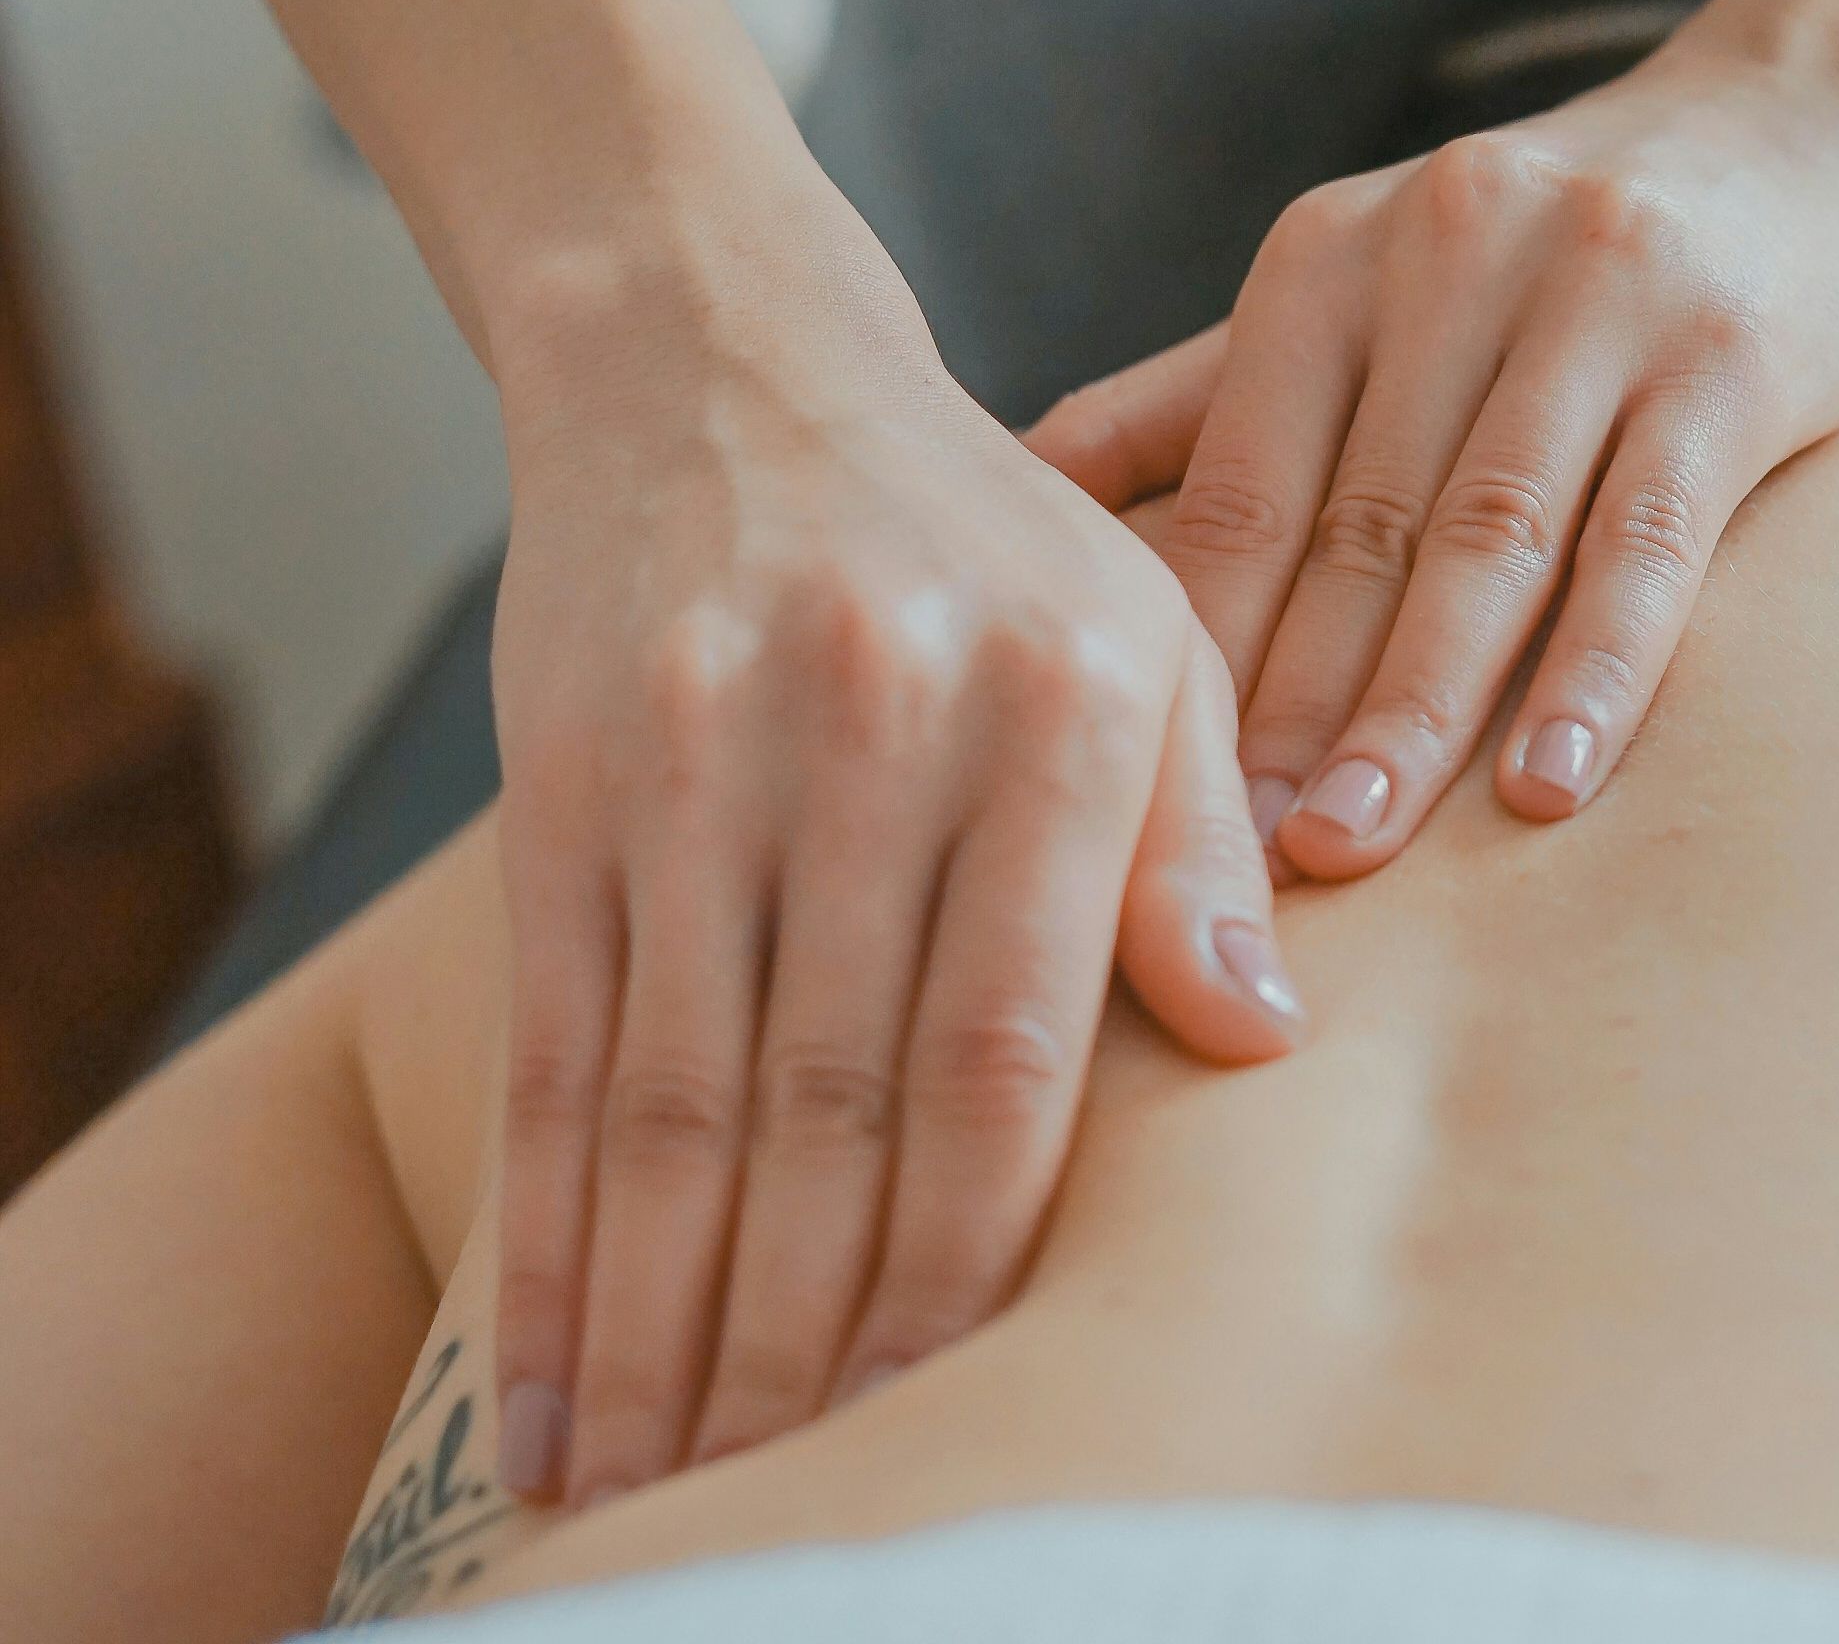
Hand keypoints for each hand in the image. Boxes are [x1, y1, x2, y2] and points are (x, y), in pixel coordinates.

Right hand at [484, 186, 1301, 1508]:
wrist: (725, 361)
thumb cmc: (981, 539)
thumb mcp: (1145, 639)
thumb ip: (1198, 843)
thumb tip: (1260, 1048)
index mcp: (1063, 710)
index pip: (1012, 1049)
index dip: (973, 1255)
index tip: (956, 1412)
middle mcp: (878, 730)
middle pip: (835, 1103)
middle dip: (810, 1338)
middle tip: (797, 1509)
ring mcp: (703, 755)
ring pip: (679, 1102)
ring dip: (667, 1326)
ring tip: (659, 1492)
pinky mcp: (567, 778)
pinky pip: (557, 1046)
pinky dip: (547, 1235)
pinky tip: (550, 1377)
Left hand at [1028, 7, 1838, 880]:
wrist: (1810, 118)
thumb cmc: (1553, 245)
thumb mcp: (1363, 281)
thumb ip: (1202, 392)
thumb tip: (1016, 486)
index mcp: (1330, 259)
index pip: (1237, 487)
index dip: (1190, 650)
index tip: (1138, 802)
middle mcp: (1447, 256)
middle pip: (1351, 528)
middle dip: (1285, 708)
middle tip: (1227, 866)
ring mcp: (1596, 297)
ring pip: (1488, 539)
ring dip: (1415, 708)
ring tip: (1351, 847)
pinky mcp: (1730, 352)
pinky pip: (1651, 534)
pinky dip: (1598, 666)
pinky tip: (1548, 786)